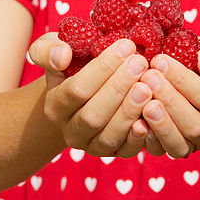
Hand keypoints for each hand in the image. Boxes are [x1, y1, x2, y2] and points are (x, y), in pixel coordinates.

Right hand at [29, 33, 151, 156]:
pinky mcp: (113, 153)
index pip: (77, 89)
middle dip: (118, 88)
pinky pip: (126, 151)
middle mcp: (70, 130)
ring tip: (147, 85)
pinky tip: (151, 113)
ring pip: (109, 137)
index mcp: (55, 105)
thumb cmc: (72, 63)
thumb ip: (48, 50)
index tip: (126, 46)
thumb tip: (62, 57)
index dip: (103, 68)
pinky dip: (139, 136)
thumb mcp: (52, 50)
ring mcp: (91, 145)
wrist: (82, 91)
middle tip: (139, 63)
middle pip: (93, 116)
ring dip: (129, 111)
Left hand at [139, 34, 199, 157]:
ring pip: (179, 145)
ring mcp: (193, 145)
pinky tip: (136, 121)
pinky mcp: (171, 149)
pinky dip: (147, 139)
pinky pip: (160, 151)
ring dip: (160, 124)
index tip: (160, 60)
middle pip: (194, 125)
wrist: (195, 81)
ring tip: (144, 101)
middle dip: (169, 100)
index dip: (183, 80)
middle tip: (148, 77)